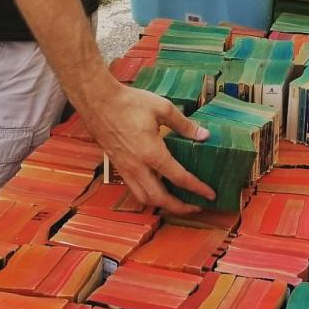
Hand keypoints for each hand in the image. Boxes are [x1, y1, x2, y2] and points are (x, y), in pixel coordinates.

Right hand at [91, 83, 215, 213]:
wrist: (97, 100)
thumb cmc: (128, 102)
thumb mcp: (162, 108)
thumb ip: (184, 125)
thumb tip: (203, 135)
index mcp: (152, 153)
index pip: (180, 178)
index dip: (198, 188)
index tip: (211, 194)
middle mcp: (138, 167)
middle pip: (161, 199)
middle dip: (181, 208)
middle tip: (197, 207)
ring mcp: (126, 169)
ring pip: (145, 198)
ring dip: (163, 205)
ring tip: (178, 204)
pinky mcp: (118, 167)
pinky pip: (135, 190)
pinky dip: (149, 196)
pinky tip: (158, 190)